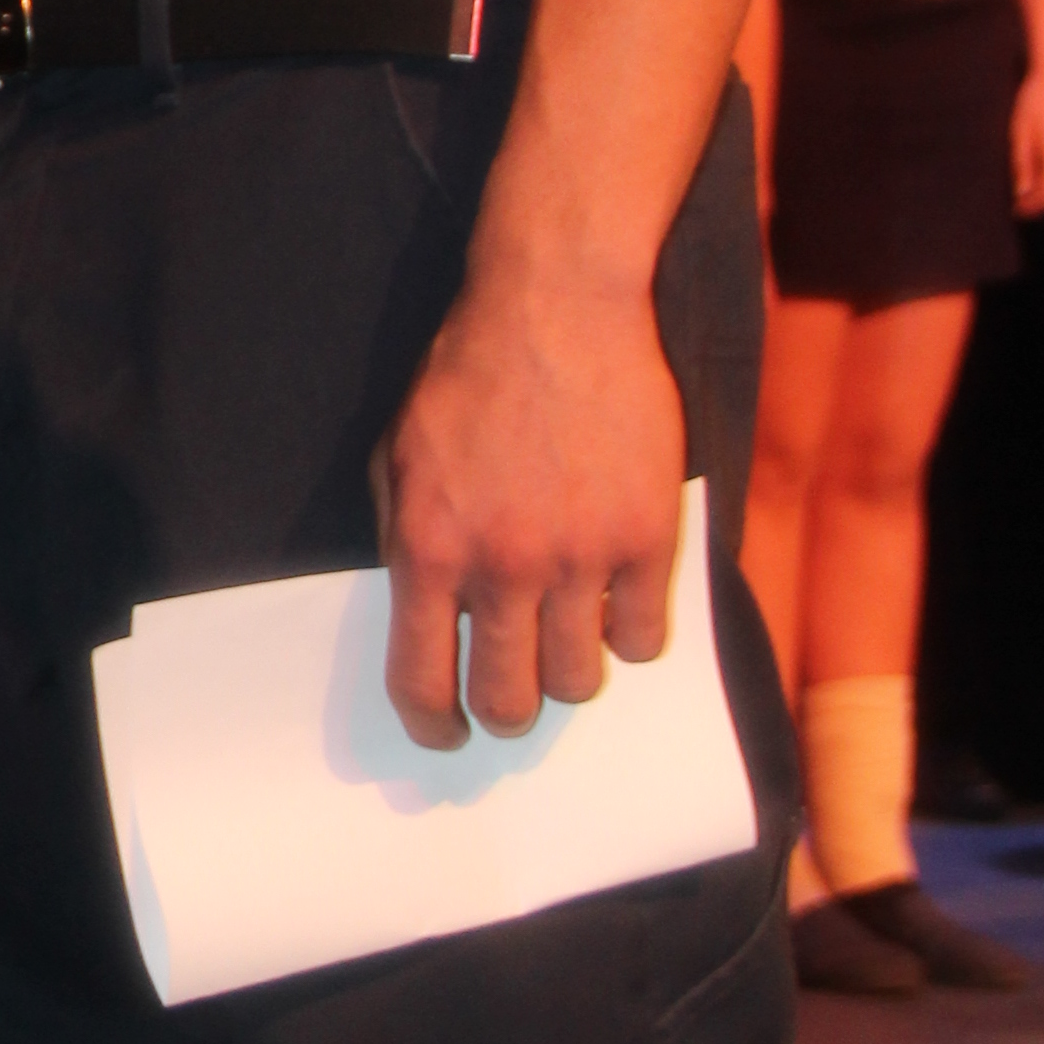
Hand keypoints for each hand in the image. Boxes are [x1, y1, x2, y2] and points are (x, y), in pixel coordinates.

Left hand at [374, 259, 686, 746]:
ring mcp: (580, 557)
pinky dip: (630, 633)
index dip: (432, 726)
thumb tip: (422, 620)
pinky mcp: (646, 538)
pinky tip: (617, 600)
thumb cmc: (468, 377)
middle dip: (506, 711)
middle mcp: (502, 565)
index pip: (420, 681)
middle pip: (508, 700)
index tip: (446, 736)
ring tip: (567, 636)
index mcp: (428, 549)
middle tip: (513, 694)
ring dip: (571, 672)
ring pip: (580, 682)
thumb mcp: (398, 455)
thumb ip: (401, 541)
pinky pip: (644, 639)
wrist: (556, 308)